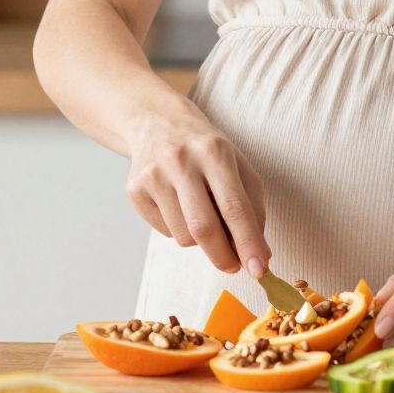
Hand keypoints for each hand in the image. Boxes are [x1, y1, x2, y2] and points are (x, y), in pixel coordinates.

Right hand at [124, 108, 270, 278]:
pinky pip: (164, 232)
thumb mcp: (238, 166)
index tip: (259, 270)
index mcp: (214, 151)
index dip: (248, 242)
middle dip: (223, 257)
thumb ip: (253, 208)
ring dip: (199, 240)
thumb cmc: (208, 151)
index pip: (234, 206)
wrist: (158, 122)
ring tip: (201, 213)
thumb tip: (259, 255)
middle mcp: (181, 160)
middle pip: (204, 227)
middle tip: (234, 266)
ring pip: (183, 236)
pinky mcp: (134, 190)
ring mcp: (153, 175)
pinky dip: (178, 229)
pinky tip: (178, 204)